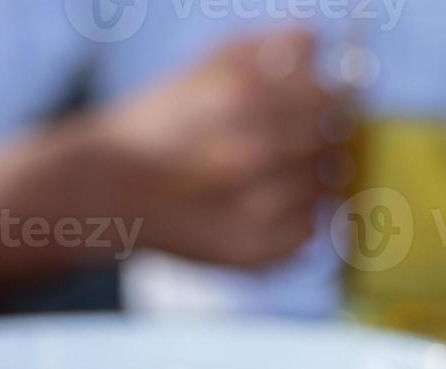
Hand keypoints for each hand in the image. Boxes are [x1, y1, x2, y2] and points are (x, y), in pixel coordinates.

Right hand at [93, 29, 335, 267]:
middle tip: (309, 138)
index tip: (335, 101)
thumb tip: (316, 38)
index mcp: (242, 101)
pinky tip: (269, 206)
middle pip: (331, 145)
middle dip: (327, 139)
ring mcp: (254, 210)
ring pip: (325, 190)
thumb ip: (265, 47)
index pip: (329, 99)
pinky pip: (309, 232)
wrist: (107, 190)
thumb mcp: (204, 69)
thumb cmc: (159, 126)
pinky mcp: (252, 253)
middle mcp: (251, 156)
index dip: (339, 99)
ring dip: (314, 180)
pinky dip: (300, 218)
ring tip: (278, 173)